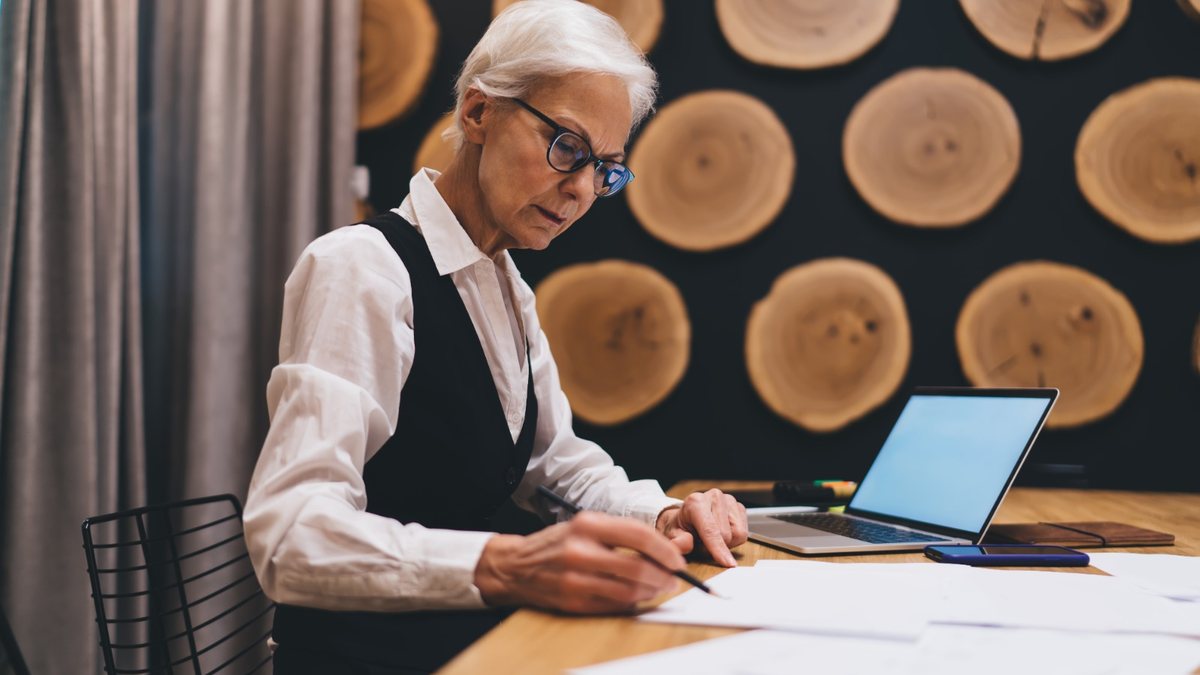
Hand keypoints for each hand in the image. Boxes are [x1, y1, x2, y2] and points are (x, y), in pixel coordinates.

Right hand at [473, 511, 685, 613]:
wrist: (516, 565)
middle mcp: (579, 550)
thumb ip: (629, 535)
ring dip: (651, 592)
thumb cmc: (560, 543)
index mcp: (587, 524)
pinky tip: (635, 596)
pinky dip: (631, 602)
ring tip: (658, 587)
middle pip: (636, 567)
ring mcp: (574, 578)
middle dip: (663, 576)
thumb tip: (676, 546)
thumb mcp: (589, 527)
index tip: (678, 560)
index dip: (664, 550)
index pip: (638, 535)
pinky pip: (613, 605)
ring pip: (628, 591)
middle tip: (674, 579)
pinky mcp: (572, 601)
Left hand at [656, 489, 747, 566]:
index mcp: (696, 502)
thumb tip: (683, 544)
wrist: (686, 517)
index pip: (710, 530)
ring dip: (727, 543)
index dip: (718, 548)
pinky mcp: (739, 507)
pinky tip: (722, 533)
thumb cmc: (681, 527)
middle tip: (703, 544)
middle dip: (716, 547)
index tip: (727, 563)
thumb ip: (678, 541)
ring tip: (713, 538)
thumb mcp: (673, 536)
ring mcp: (729, 500)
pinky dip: (734, 538)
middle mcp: (714, 497)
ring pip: (738, 534)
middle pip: (726, 535)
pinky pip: (744, 532)